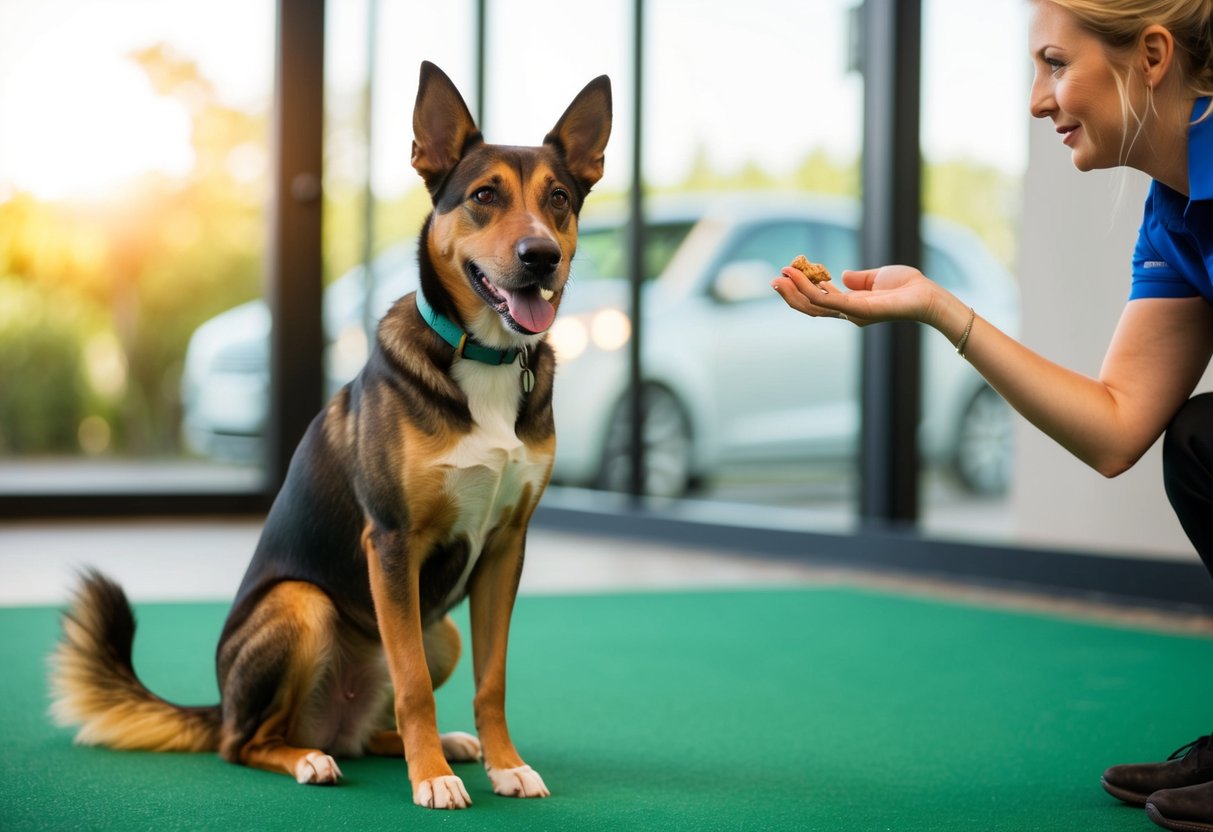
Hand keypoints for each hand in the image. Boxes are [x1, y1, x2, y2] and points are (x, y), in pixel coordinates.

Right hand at [772, 264, 946, 327]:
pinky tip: (797, 276)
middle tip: (774, 280)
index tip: (787, 274)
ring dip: (794, 291)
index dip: (801, 290)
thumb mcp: (878, 278)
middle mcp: (848, 313)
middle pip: (811, 308)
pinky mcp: (857, 310)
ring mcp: (851, 314)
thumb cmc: (909, 287)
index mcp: (851, 305)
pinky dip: (808, 289)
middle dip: (790, 295)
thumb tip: (842, 275)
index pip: (819, 301)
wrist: (928, 295)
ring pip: (813, 306)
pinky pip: (826, 301)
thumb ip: (859, 279)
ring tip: (780, 276)